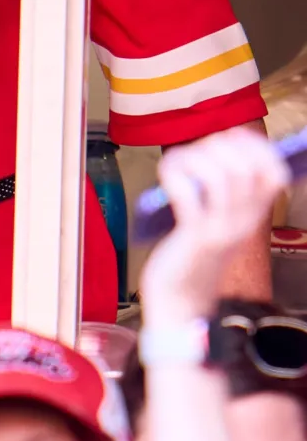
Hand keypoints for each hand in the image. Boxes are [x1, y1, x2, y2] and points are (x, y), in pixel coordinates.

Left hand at [140, 126, 287, 323]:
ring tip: (180, 164)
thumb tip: (222, 147)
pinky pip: (187, 193)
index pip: (274, 173)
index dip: (254, 146)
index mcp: (252, 215)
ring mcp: (219, 229)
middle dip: (218, 146)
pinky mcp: (193, 237)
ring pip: (218, 175)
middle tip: (198, 152)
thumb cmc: (194, 255)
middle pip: (245, 167)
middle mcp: (242, 221)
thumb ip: (226, 191)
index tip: (231, 138)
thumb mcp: (220, 221)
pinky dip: (174, 175)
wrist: (181, 301)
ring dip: (194, 158)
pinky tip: (167, 179)